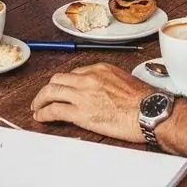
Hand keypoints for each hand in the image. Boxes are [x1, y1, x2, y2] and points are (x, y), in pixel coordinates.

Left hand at [31, 64, 150, 141]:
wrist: (149, 111)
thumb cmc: (144, 100)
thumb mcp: (125, 81)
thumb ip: (109, 82)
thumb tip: (104, 92)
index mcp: (100, 69)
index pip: (75, 73)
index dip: (66, 83)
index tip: (63, 90)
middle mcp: (88, 78)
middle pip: (58, 79)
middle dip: (48, 88)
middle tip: (44, 96)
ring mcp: (83, 95)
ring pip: (51, 91)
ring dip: (40, 99)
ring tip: (37, 107)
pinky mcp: (80, 112)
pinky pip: (55, 110)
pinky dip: (44, 113)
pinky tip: (41, 117)